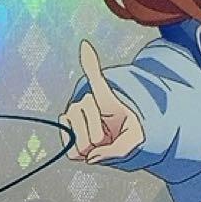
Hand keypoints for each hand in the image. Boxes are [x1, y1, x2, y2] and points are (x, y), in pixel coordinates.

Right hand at [60, 40, 143, 162]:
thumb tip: (91, 157)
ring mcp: (72, 112)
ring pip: (80, 142)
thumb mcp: (135, 140)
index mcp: (105, 98)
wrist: (114, 138)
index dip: (91, 63)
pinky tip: (87, 145)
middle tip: (108, 136)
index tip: (85, 44)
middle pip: (93, 133)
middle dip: (102, 142)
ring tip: (99, 140)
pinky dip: (80, 154)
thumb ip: (119, 150)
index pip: (96, 79)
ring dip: (91, 148)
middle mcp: (85, 101)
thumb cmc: (128, 132)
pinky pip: (70, 149)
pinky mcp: (65, 126)